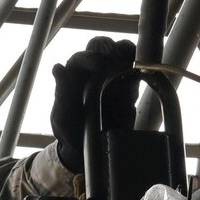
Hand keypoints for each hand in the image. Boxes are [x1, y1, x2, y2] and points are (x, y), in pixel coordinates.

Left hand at [49, 37, 139, 175]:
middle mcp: (93, 72)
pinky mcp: (129, 89)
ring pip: (122, 55)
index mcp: (74, 75)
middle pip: (102, 48)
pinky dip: (141, 69)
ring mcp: (112, 78)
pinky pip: (137, 73)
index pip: (81, 57)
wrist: (88, 152)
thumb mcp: (62, 116)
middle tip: (115, 56)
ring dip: (127, 53)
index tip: (98, 64)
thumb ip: (62, 93)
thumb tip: (58, 67)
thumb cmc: (70, 131)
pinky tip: (142, 74)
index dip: (89, 56)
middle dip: (110, 47)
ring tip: (131, 62)